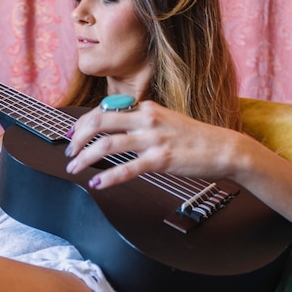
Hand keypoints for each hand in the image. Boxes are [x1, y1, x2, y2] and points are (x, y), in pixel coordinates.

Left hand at [65, 101, 245, 188]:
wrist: (224, 148)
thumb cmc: (195, 138)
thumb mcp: (166, 120)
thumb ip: (142, 121)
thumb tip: (117, 128)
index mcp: (146, 108)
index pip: (105, 110)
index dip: (83, 122)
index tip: (71, 134)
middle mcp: (147, 119)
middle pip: (100, 122)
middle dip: (78, 138)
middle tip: (68, 152)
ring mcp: (153, 139)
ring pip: (108, 144)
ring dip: (85, 157)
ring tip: (74, 168)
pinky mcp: (161, 159)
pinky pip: (127, 168)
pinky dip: (108, 177)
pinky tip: (97, 184)